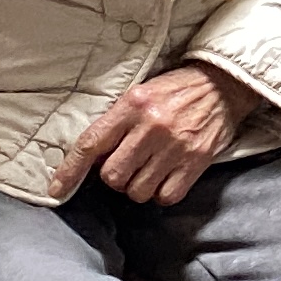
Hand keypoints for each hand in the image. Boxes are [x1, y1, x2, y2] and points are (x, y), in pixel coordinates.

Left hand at [54, 61, 256, 203]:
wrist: (224, 83)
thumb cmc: (176, 90)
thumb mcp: (140, 94)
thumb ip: (116, 123)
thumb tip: (93, 159)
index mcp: (132, 105)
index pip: (91, 144)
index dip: (70, 171)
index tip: (56, 190)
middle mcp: (151, 126)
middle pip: (113, 176)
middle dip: (115, 176)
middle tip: (128, 164)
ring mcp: (175, 146)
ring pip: (138, 191)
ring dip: (139, 186)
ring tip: (150, 168)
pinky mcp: (196, 161)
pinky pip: (166, 197)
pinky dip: (162, 192)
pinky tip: (167, 175)